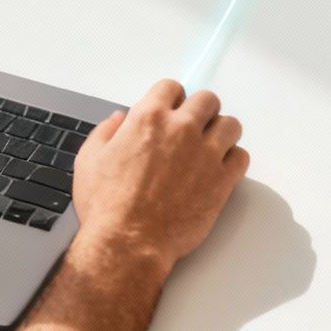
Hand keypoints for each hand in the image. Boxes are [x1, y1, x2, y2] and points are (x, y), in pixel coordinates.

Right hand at [71, 79, 247, 272]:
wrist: (128, 243)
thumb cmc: (106, 207)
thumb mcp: (89, 161)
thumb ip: (105, 132)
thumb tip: (118, 119)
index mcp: (148, 118)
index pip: (172, 87)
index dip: (172, 99)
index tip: (172, 111)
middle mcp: (181, 129)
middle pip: (208, 99)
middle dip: (201, 111)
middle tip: (194, 129)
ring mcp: (205, 153)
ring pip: (231, 124)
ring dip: (221, 132)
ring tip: (210, 147)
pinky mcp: (222, 180)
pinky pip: (241, 156)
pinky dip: (233, 160)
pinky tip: (220, 170)